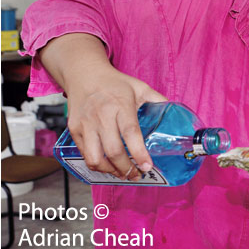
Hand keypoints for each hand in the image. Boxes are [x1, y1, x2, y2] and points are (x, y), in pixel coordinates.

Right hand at [64, 64, 166, 180]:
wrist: (83, 74)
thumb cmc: (114, 83)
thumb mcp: (138, 86)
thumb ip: (156, 100)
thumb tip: (174, 115)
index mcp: (120, 104)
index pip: (131, 133)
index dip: (139, 153)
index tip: (147, 166)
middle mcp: (101, 115)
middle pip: (113, 151)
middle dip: (126, 168)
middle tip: (136, 174)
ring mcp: (86, 124)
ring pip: (95, 158)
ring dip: (110, 171)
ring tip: (121, 173)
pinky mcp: (74, 129)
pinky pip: (84, 155)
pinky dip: (96, 165)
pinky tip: (107, 165)